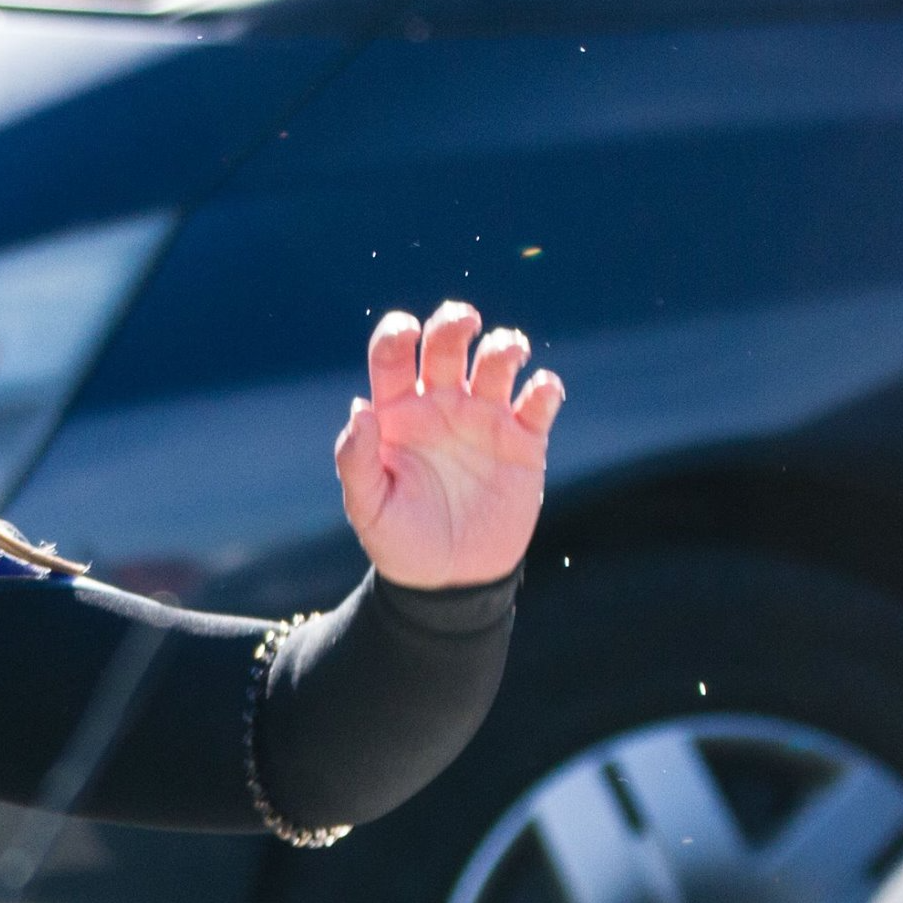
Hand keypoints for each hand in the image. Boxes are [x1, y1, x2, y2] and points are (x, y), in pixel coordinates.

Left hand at [335, 301, 562, 588]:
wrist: (449, 581)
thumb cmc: (400, 543)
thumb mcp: (368, 508)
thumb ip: (356, 460)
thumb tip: (359, 408)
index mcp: (397, 414)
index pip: (393, 355)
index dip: (397, 331)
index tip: (407, 330)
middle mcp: (440, 406)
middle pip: (448, 342)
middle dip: (456, 321)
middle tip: (466, 322)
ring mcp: (484, 420)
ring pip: (498, 359)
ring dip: (506, 345)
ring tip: (507, 357)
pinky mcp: (523, 443)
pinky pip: (539, 400)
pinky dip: (545, 388)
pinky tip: (538, 396)